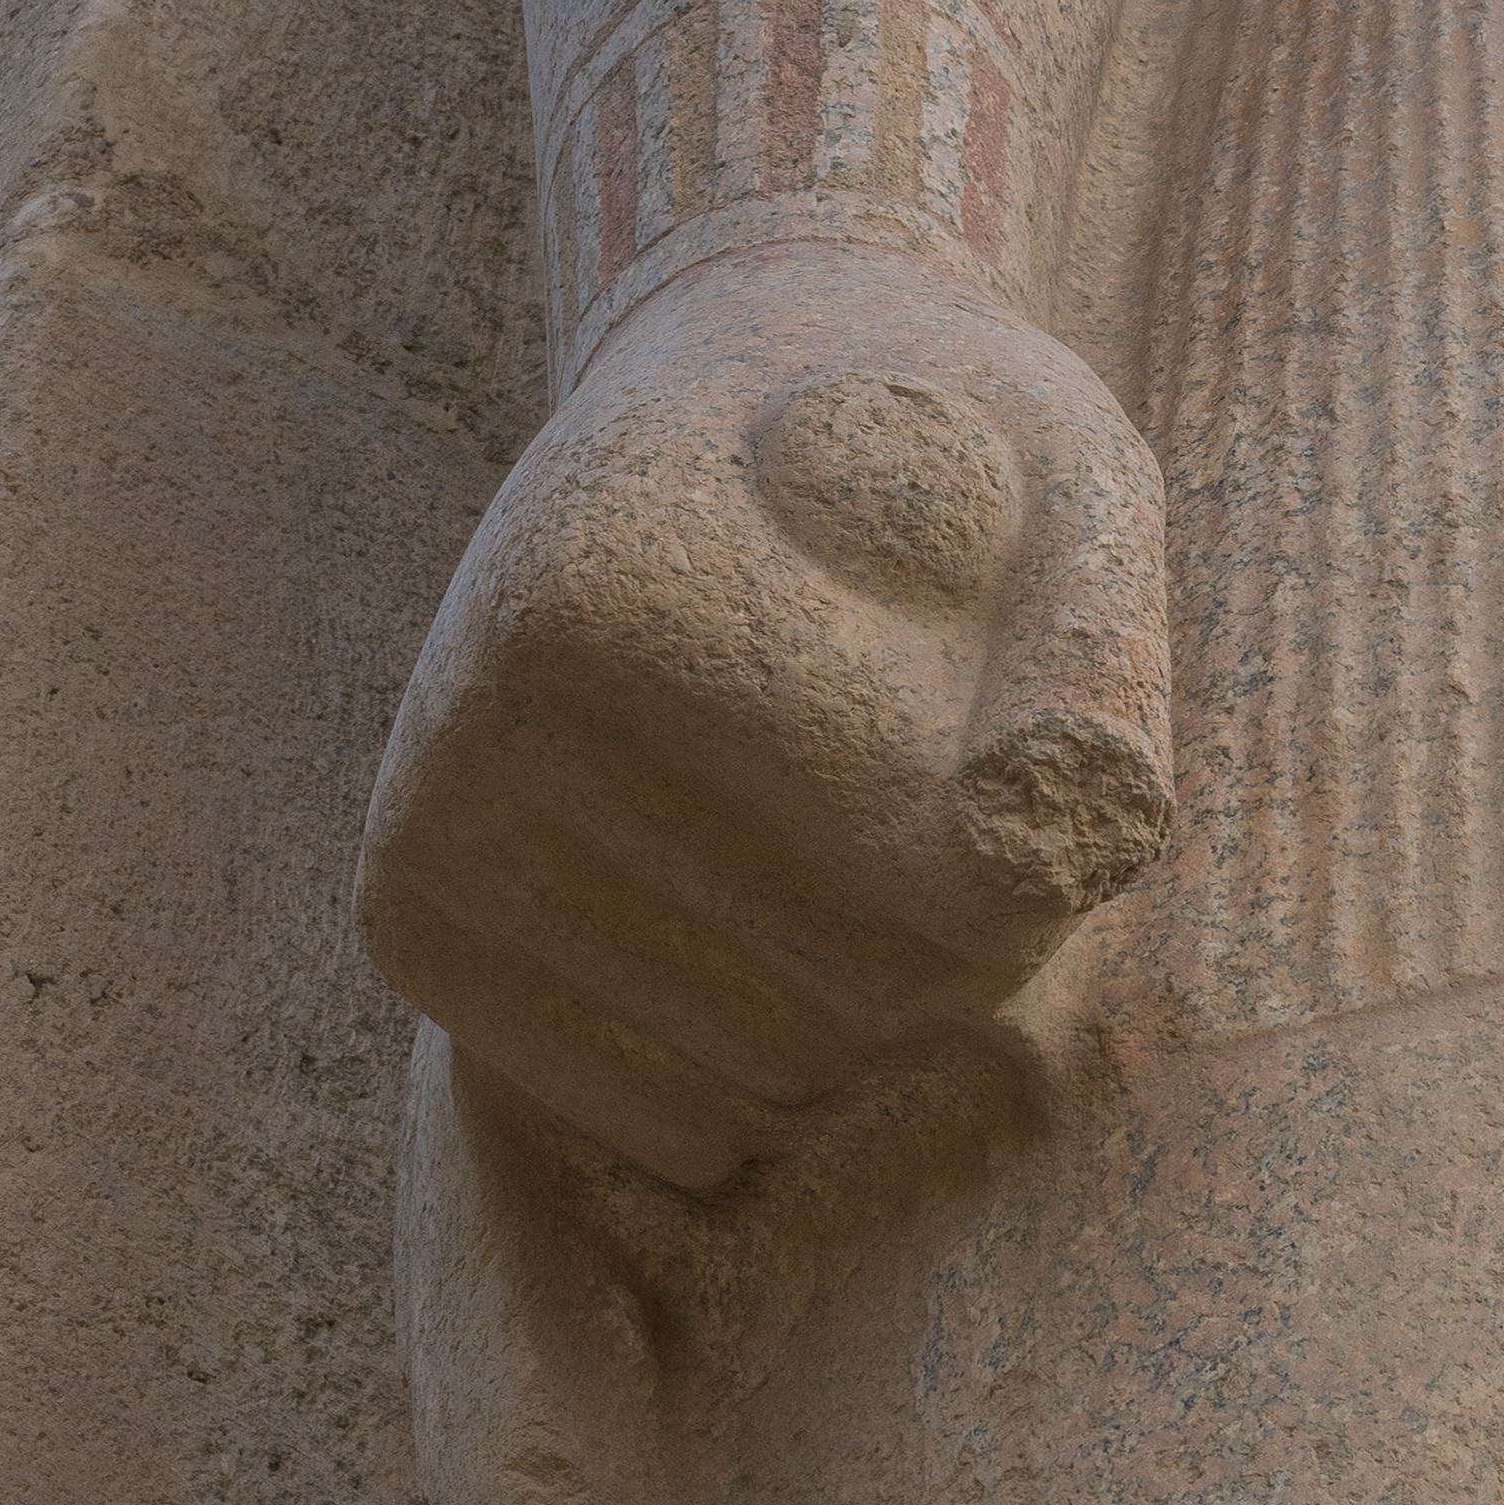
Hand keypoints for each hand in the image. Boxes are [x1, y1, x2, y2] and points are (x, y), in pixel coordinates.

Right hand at [359, 246, 1174, 1190]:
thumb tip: (1033, 826)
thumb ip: (1092, 648)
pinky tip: (774, 951)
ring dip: (865, 1020)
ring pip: (755, 1085)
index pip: (936, 897)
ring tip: (867, 857)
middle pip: (854, 1007)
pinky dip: (743, 1081)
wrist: (722, 392)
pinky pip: (629, 1112)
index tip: (1023, 749)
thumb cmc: (933, 454)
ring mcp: (429, 825)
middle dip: (959, 954)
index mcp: (621, 595)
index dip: (1033, 866)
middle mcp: (487, 712)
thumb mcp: (1070, 479)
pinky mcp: (411, 916)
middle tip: (956, 818)